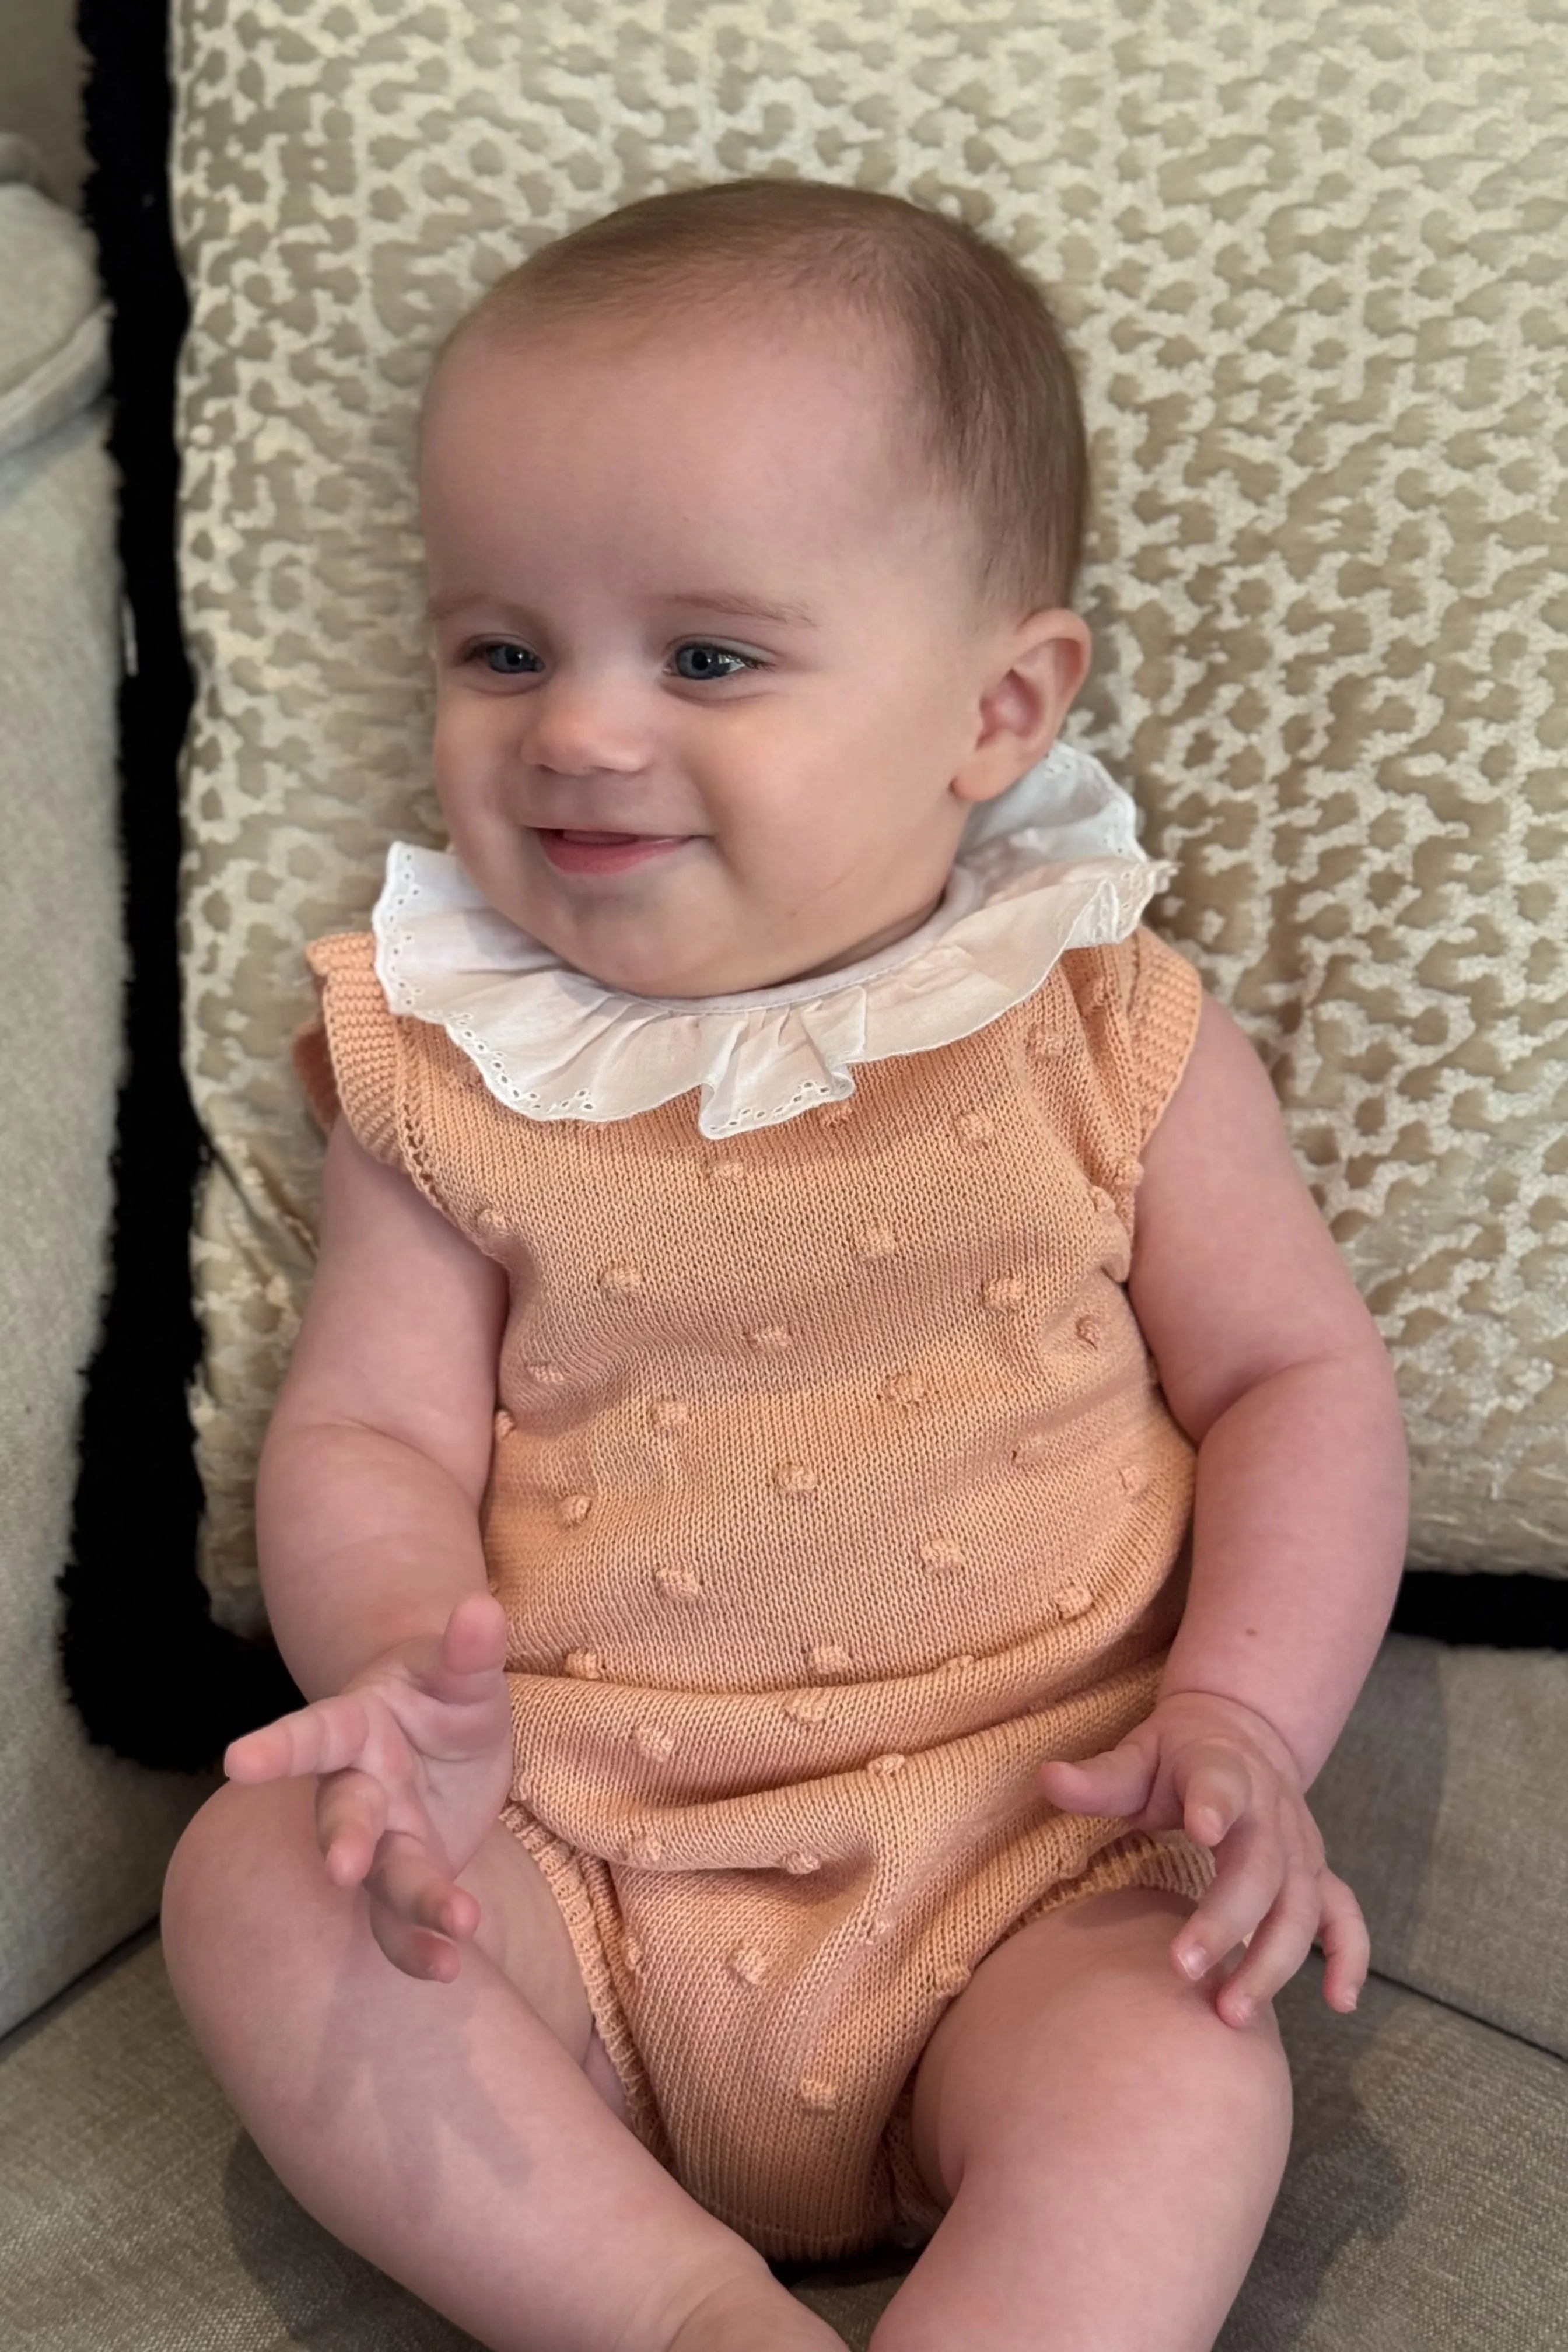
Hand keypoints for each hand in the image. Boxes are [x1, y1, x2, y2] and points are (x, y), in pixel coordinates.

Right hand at [222, 1590, 513, 1982]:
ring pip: (381, 1879)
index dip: (277, 1746)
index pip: (314, 1731)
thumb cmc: (444, 1689)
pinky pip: (403, 1922)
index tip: (235, 1759)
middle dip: (342, 1840)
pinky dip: (422, 1946)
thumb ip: (470, 1649)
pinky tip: (450, 1966)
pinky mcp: (407, 1878)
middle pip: (343, 1816)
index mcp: (356, 1725)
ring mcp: (379, 1840)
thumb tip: (481, 1608)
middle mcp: (356, 1788)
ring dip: (414, 1906)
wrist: (442, 1732)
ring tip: (458, 1926)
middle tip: (342, 1866)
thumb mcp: (462, 1669)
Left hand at [1037, 1689, 1367, 2027]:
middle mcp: (1271, 1811)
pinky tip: (1339, 2002)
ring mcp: (1300, 1846)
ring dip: (1273, 1960)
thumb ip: (1100, 1777)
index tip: (1202, 1828)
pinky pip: (1343, 1914)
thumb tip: (1048, 1778)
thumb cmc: (1175, 1755)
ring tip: (1232, 2014)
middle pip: (1261, 1869)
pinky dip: (1349, 1955)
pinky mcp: (1315, 1871)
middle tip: (1183, 1971)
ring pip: (1301, 1906)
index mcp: (1222, 1770)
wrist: (1240, 1733)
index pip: (1222, 1784)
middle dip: (1228, 1922)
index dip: (1216, 1802)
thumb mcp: (1137, 1753)